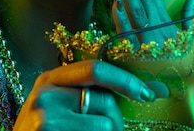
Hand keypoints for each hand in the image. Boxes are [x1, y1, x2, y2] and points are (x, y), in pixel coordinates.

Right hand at [14, 59, 155, 130]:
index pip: (95, 68)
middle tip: (116, 130)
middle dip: (118, 119)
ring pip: (105, 125)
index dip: (125, 79)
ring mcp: (46, 117)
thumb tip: (142, 89)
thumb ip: (82, 93)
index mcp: (49, 79)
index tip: (147, 93)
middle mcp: (46, 93)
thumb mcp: (54, 106)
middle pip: (104, 99)